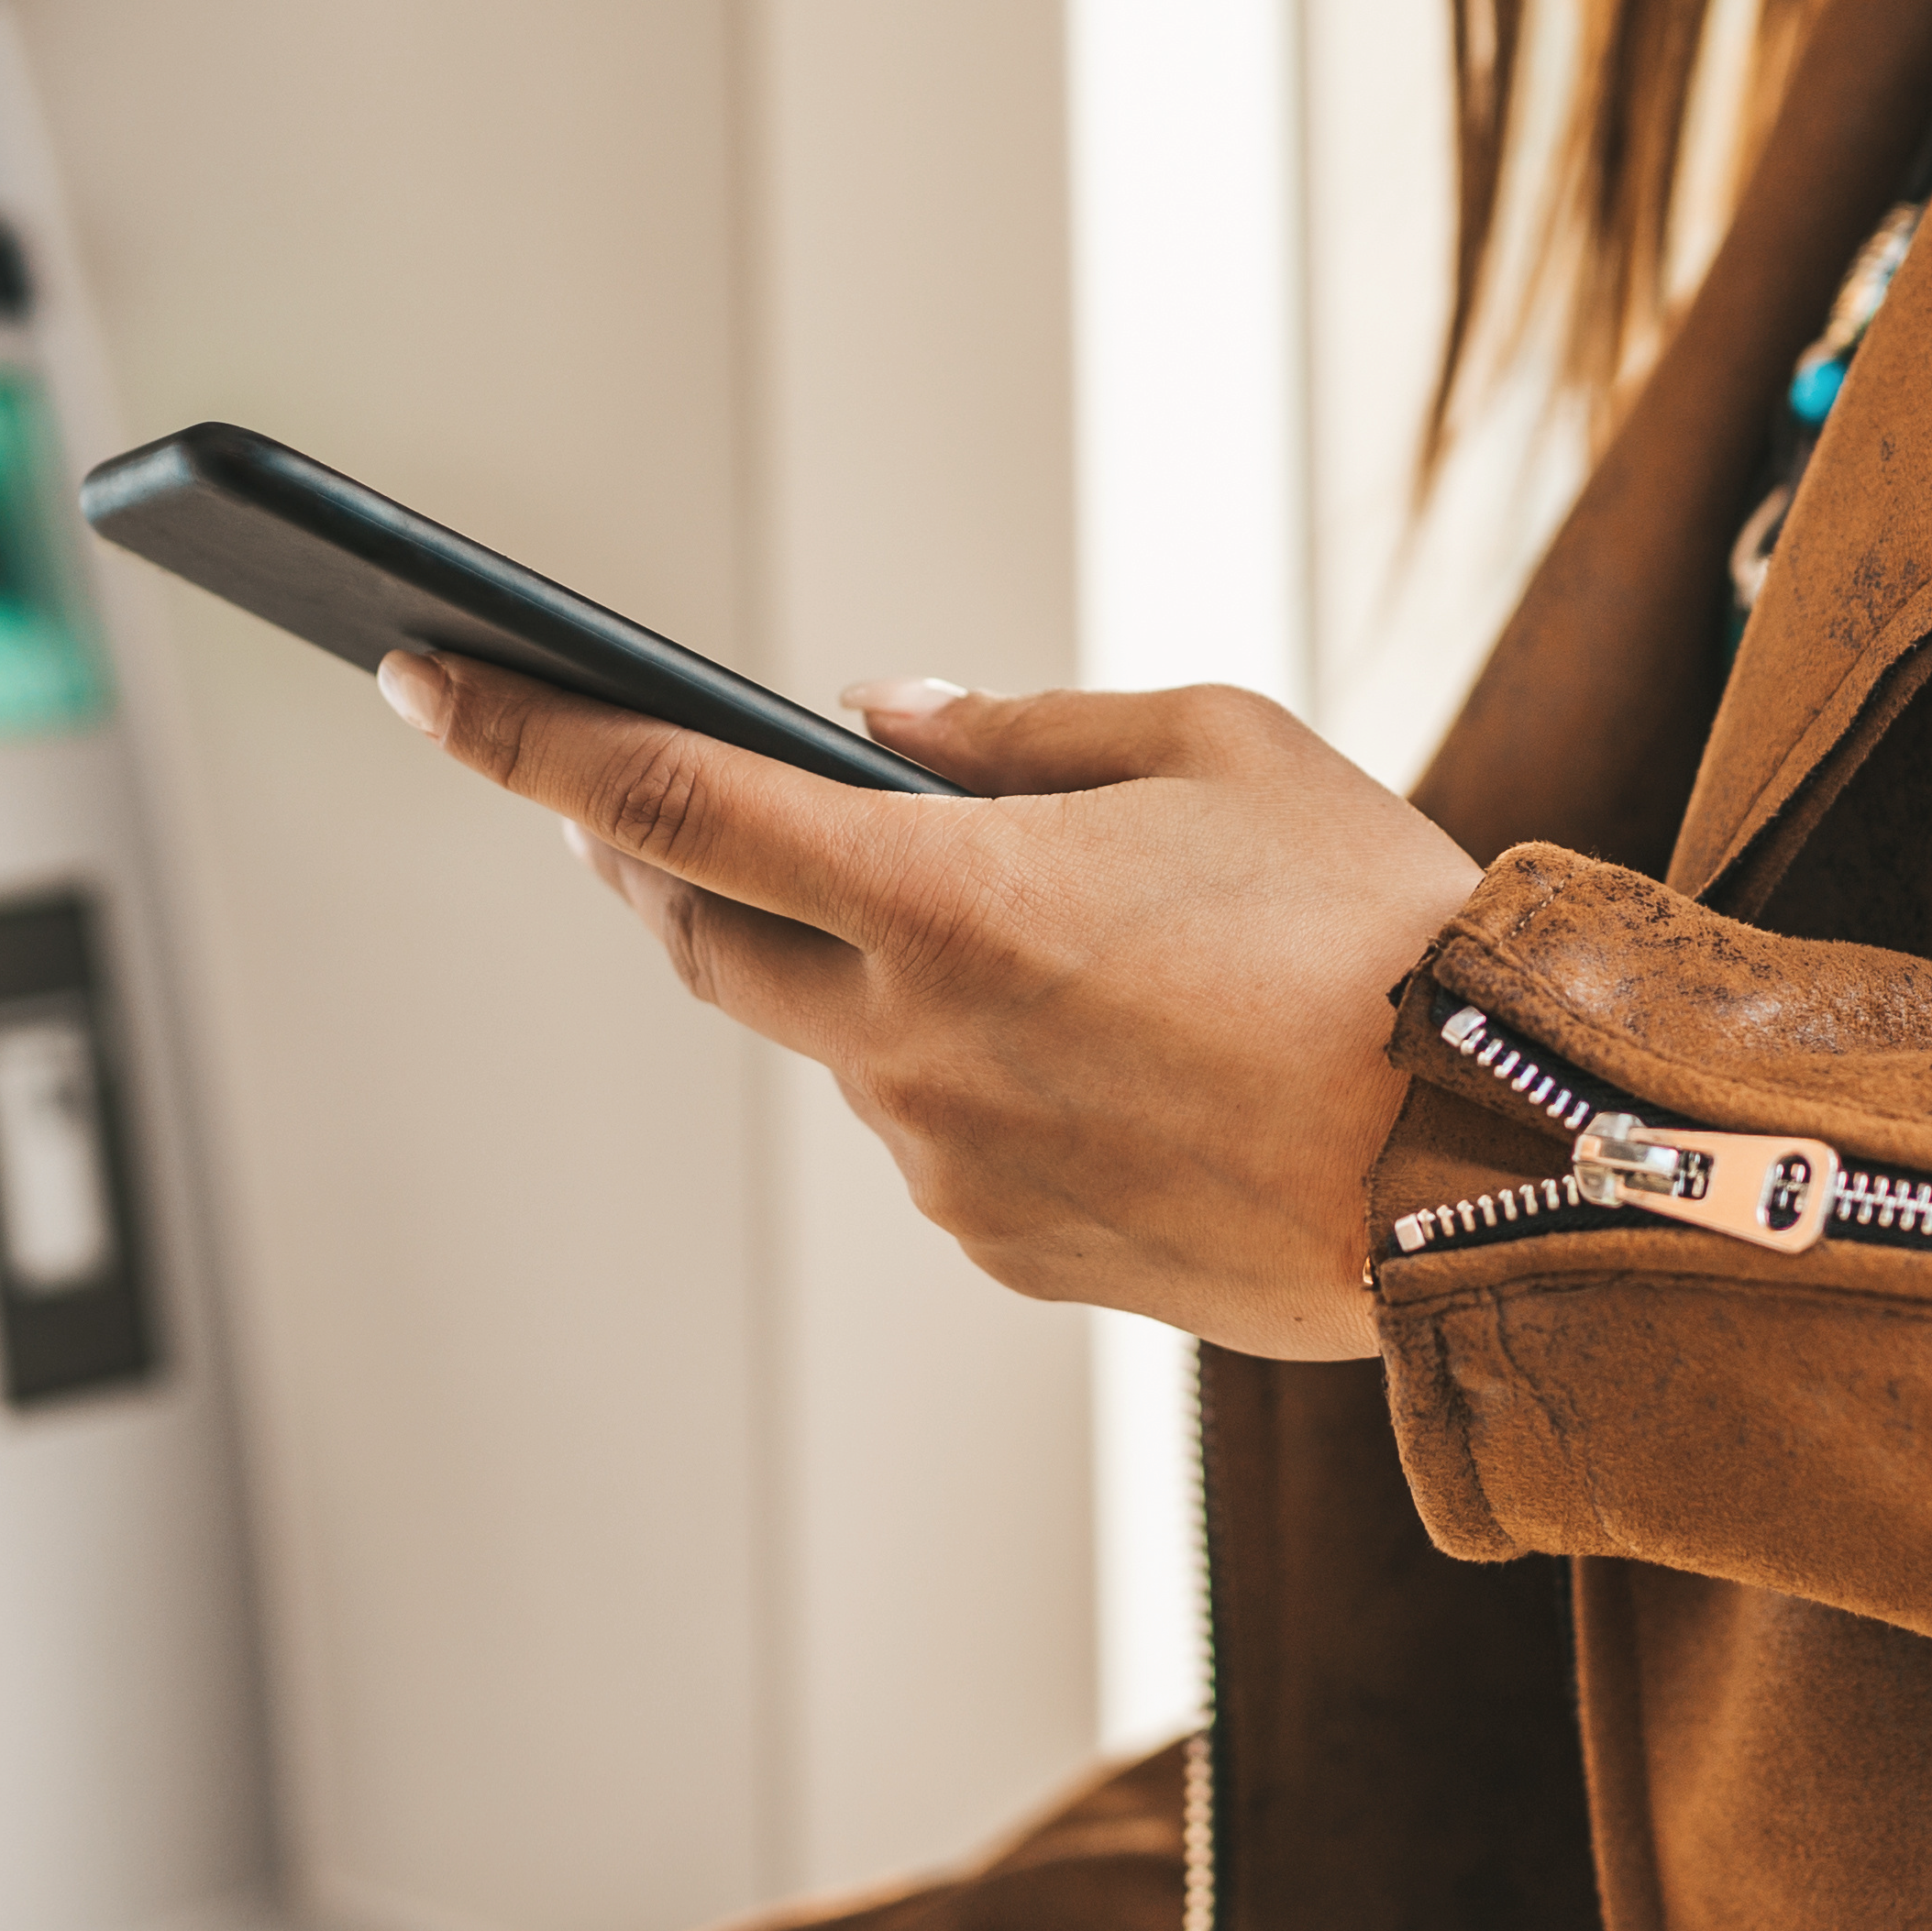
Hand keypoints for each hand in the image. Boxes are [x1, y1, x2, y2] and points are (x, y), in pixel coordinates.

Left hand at [389, 656, 1481, 1362]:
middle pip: (699, 936)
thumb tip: (870, 722)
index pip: (659, 800)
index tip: (423, 679)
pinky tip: (1084, 1040)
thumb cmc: (1383, 930)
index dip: (520, 735)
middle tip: (622, 793)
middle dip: (644, 855)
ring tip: (977, 914)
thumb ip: (1016, 729)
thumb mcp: (1216, 744)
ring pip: (829, 1040)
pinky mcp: (1011, 1252)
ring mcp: (951, 1167)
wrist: (1508, 1166)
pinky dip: (957, 1065)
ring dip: (844, 964)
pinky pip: (933, 1135)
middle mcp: (913, 1046)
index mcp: (944, 898)